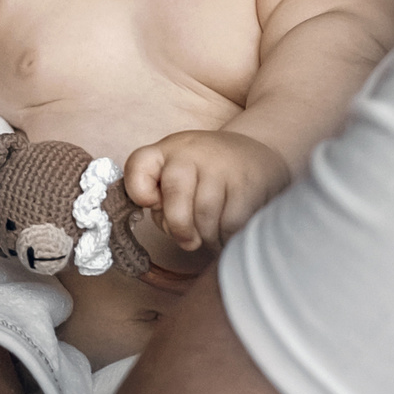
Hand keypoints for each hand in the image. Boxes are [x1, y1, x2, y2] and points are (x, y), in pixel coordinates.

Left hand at [122, 129, 292, 253]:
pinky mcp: (249, 182)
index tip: (150, 203)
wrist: (255, 153)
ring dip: (207, 237)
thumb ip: (163, 201)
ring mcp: (222, 165)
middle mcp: (192, 152)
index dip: (138, 191)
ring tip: (211, 236)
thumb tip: (172, 229)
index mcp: (166, 151)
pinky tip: (228, 234)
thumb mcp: (176, 175)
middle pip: (175, 196)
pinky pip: (231, 223)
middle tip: (188, 242)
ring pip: (205, 215)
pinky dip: (227, 237)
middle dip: (179, 228)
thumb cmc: (206, 174)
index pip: (138, 165)